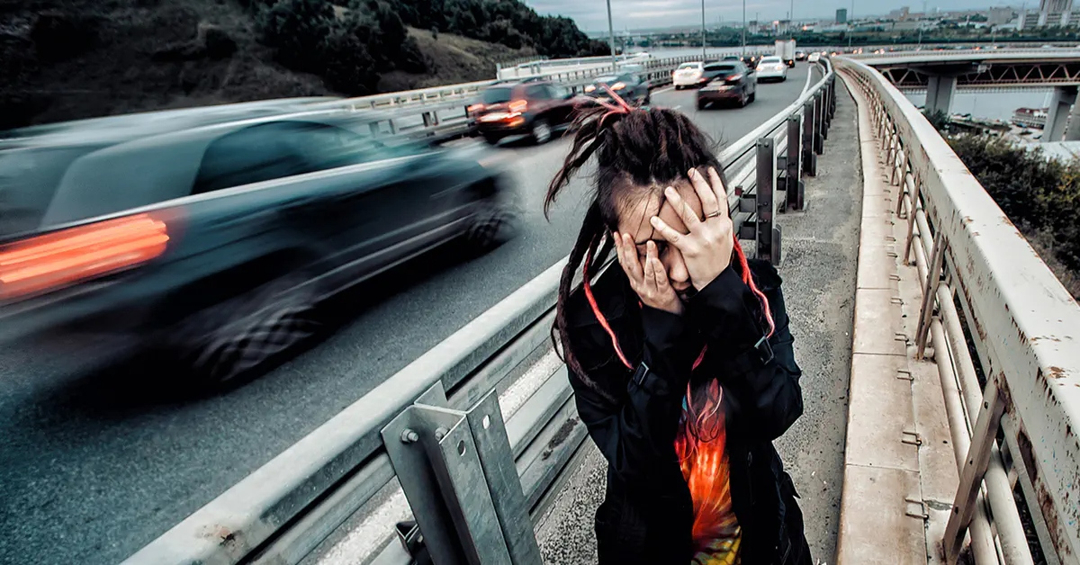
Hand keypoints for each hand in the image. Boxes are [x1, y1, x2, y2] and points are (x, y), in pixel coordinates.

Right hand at [613, 232, 683, 315]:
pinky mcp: (663, 294)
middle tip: (626, 235)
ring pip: (646, 271)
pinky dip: (657, 269)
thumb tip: (636, 251)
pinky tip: (656, 260)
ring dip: (647, 255)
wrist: (669, 318)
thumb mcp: (646, 282)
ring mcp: (650, 290)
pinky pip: (659, 279)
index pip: (623, 262)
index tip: (617, 234)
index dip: (619, 248)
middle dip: (628, 249)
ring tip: (649, 242)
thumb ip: (641, 268)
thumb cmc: (659, 296)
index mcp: (634, 282)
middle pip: (631, 265)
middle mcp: (639, 285)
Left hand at [649, 167, 734, 290]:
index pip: (721, 198)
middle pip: (707, 201)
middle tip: (690, 172)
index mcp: (724, 225)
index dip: (715, 182)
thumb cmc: (719, 260)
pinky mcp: (690, 249)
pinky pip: (674, 235)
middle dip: (698, 184)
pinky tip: (654, 219)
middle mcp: (715, 229)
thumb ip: (719, 221)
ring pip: (689, 215)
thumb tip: (717, 204)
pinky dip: (663, 226)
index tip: (708, 170)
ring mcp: (703, 239)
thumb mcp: (725, 238)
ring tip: (669, 190)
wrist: (716, 281)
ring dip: (678, 201)